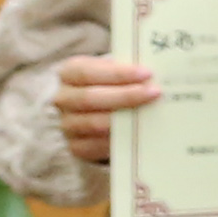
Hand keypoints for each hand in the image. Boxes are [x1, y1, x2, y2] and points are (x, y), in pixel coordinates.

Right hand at [50, 55, 159, 169]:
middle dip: (125, 96)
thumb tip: (155, 75)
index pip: (88, 72)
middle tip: (154, 93)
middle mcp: (63, 98)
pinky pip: (95, 145)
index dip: (117, 73)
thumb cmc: (110, 82)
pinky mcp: (75, 146)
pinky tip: (138, 133)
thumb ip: (127, 70)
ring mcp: (67, 124)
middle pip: (90, 98)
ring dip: (124, 118)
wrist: (96, 107)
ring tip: (150, 112)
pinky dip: (118, 139)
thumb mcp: (114, 70)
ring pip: (93, 123)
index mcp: (69, 73)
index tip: (147, 73)